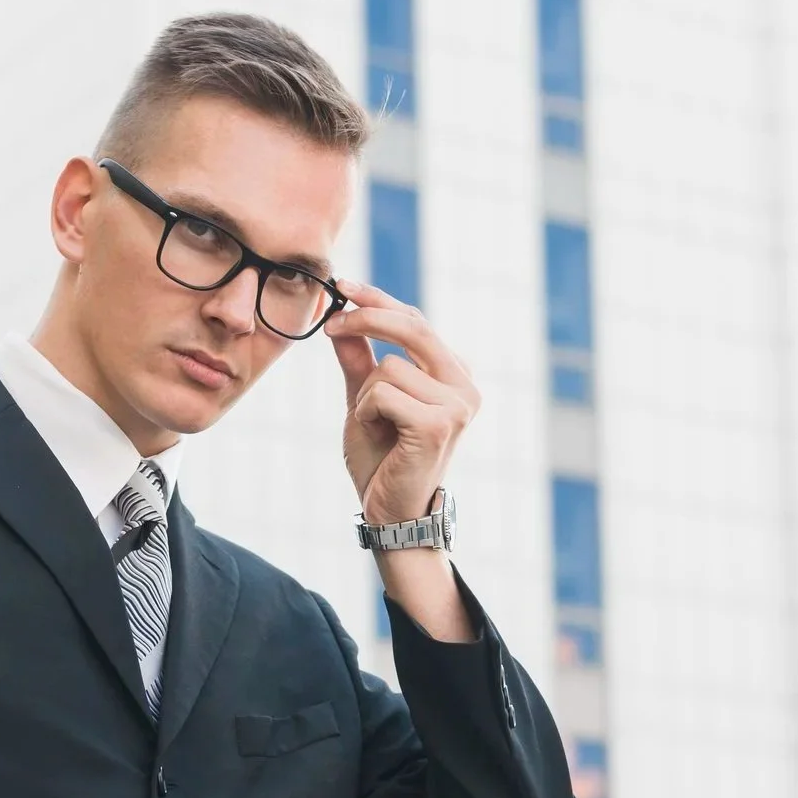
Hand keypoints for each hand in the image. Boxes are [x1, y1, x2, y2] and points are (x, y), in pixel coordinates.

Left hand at [325, 280, 479, 525]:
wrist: (392, 512)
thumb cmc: (383, 459)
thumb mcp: (365, 400)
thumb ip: (358, 361)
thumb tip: (341, 319)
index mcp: (454, 374)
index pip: (416, 321)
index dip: (378, 301)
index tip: (344, 286)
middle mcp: (464, 385)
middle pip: (413, 327)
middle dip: (367, 317)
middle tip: (332, 323)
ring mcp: (457, 405)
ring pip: (389, 367)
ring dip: (365, 396)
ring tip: (377, 426)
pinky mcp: (439, 424)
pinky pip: (383, 393)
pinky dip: (367, 412)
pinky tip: (381, 436)